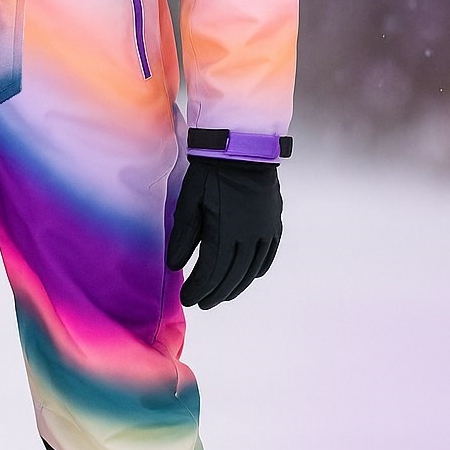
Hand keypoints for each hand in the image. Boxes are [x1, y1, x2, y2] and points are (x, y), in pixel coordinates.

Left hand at [166, 157, 282, 308]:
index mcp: (226, 232)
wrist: (241, 146)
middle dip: (216, 293)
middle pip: (233, 275)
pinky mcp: (273, 221)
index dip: (200, 288)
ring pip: (252, 269)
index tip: (188, 299)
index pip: (212, 272)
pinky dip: (258, 268)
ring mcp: (265, 230)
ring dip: (237, 286)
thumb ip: (184, 236)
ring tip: (222, 296)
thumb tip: (176, 265)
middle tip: (203, 303)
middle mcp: (249, 236)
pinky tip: (250, 276)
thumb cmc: (209, 172)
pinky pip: (268, 253)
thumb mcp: (189, 202)